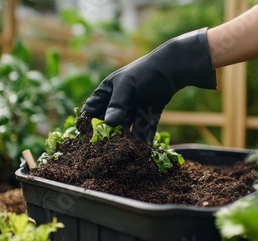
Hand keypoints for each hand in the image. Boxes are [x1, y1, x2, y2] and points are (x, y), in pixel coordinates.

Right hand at [81, 28, 216, 142]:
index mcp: (107, 93)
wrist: (171, 69)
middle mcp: (119, 104)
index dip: (87, 124)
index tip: (85, 139)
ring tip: (127, 155)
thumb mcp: (127, 85)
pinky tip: (145, 152)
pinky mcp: (148, 116)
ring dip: (128, 141)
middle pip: (110, 124)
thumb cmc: (144, 72)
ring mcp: (133, 110)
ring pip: (127, 130)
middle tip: (107, 152)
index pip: (91, 110)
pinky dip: (145, 140)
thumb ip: (117, 103)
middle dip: (109, 137)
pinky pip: (144, 130)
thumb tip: (109, 123)